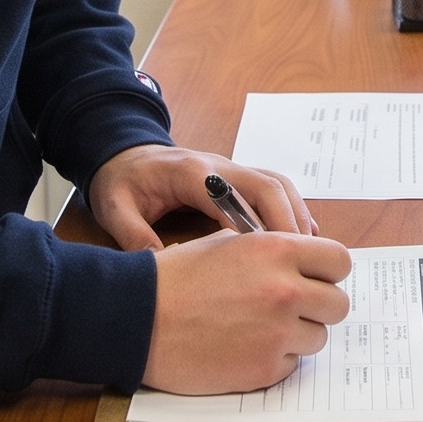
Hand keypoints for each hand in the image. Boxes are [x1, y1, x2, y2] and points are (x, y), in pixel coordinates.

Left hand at [84, 143, 317, 248]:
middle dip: (287, 222)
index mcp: (190, 172)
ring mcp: (231, 170)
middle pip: (267, 186)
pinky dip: (292, 211)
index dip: (254, 224)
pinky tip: (304, 240)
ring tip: (309, 255)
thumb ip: (131, 234)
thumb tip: (157, 267)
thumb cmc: (120, 180)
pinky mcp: (236, 178)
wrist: (123, 153)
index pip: (232, 195)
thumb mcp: (113, 206)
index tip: (269, 259)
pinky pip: (274, 189)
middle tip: (301, 262)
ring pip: (277, 185)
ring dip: (295, 216)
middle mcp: (219, 167)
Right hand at [144, 228, 353, 391]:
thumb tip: (304, 260)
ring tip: (261, 328)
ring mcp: (277, 334)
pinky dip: (275, 358)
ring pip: (318, 337)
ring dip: (298, 334)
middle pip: (338, 303)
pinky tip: (244, 347)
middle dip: (319, 305)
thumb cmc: (177, 277)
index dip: (328, 271)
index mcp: (277, 250)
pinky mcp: (264, 369)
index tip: (315, 278)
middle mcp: (285, 290)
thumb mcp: (227, 243)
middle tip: (291, 307)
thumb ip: (272, 249)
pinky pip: (292, 364)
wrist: (139, 318)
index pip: (340, 260)